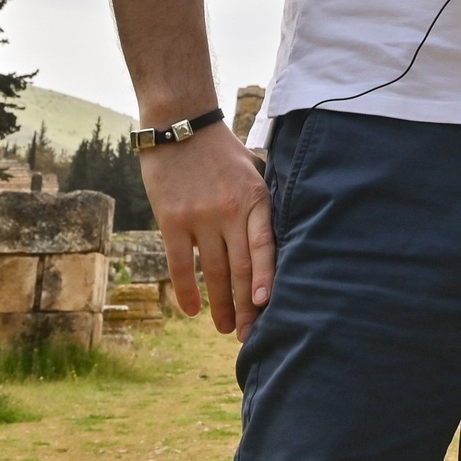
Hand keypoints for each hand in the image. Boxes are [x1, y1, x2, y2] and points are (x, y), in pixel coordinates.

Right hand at [138, 124, 273, 338]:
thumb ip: (267, 198)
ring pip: (213, 271)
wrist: (179, 125)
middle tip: (249, 335)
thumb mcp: (256, 167)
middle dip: (246, 306)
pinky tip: (193, 310)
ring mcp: (199, 217)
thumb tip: (288, 230)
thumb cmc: (222, 150)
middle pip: (241, 267)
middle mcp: (228, 211)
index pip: (264, 245)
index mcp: (256, 197)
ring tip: (225, 329)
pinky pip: (181, 264)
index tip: (269, 307)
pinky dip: (188, 290)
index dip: (267, 278)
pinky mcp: (172, 221)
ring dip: (220, 305)